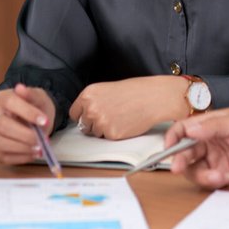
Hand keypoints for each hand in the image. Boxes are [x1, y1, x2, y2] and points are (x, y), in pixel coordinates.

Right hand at [0, 84, 56, 165]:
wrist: (36, 118)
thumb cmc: (35, 107)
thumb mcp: (39, 97)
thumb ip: (31, 94)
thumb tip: (20, 88)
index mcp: (2, 98)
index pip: (10, 103)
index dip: (27, 112)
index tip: (44, 120)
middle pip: (3, 126)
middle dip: (26, 134)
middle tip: (43, 139)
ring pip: (0, 143)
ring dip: (23, 148)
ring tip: (40, 148)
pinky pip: (4, 156)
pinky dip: (21, 157)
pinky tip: (34, 154)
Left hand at [68, 75, 189, 139]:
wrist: (153, 97)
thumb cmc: (134, 92)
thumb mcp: (107, 90)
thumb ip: (93, 101)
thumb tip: (84, 116)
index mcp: (88, 95)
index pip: (74, 113)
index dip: (83, 116)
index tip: (91, 117)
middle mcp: (91, 109)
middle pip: (84, 125)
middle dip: (94, 124)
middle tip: (111, 116)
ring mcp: (101, 122)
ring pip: (96, 134)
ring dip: (106, 129)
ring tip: (121, 117)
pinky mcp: (112, 134)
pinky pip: (108, 139)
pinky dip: (116, 134)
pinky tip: (126, 123)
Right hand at [162, 108, 228, 188]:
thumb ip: (213, 126)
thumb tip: (189, 129)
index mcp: (210, 125)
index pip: (183, 129)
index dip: (172, 137)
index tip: (168, 147)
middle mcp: (209, 143)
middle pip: (183, 151)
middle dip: (179, 160)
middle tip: (178, 167)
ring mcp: (215, 160)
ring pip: (192, 169)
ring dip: (198, 174)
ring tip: (215, 175)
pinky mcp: (222, 175)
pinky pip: (206, 181)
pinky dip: (210, 181)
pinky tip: (223, 178)